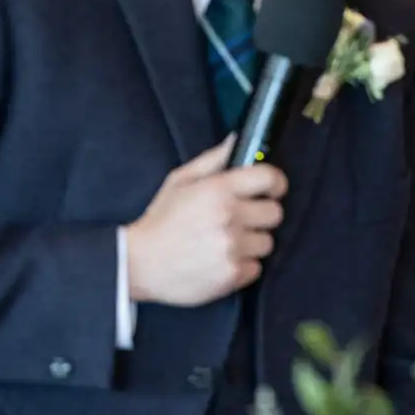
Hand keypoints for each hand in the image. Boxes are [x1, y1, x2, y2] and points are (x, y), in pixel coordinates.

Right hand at [123, 136, 287, 306]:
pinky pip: (256, 268)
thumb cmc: (161, 221)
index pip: (269, 178)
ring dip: (251, 244)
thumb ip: (213, 159)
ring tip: (226, 243)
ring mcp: (232, 248)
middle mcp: (229, 217)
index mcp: (218, 190)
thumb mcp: (180, 181)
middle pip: (275, 214)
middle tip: (241, 221)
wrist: (139, 264)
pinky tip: (221, 261)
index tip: (271, 190)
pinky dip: (243, 267)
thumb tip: (237, 140)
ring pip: (267, 243)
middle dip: (261, 216)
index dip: (275, 184)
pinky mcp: (232, 274)